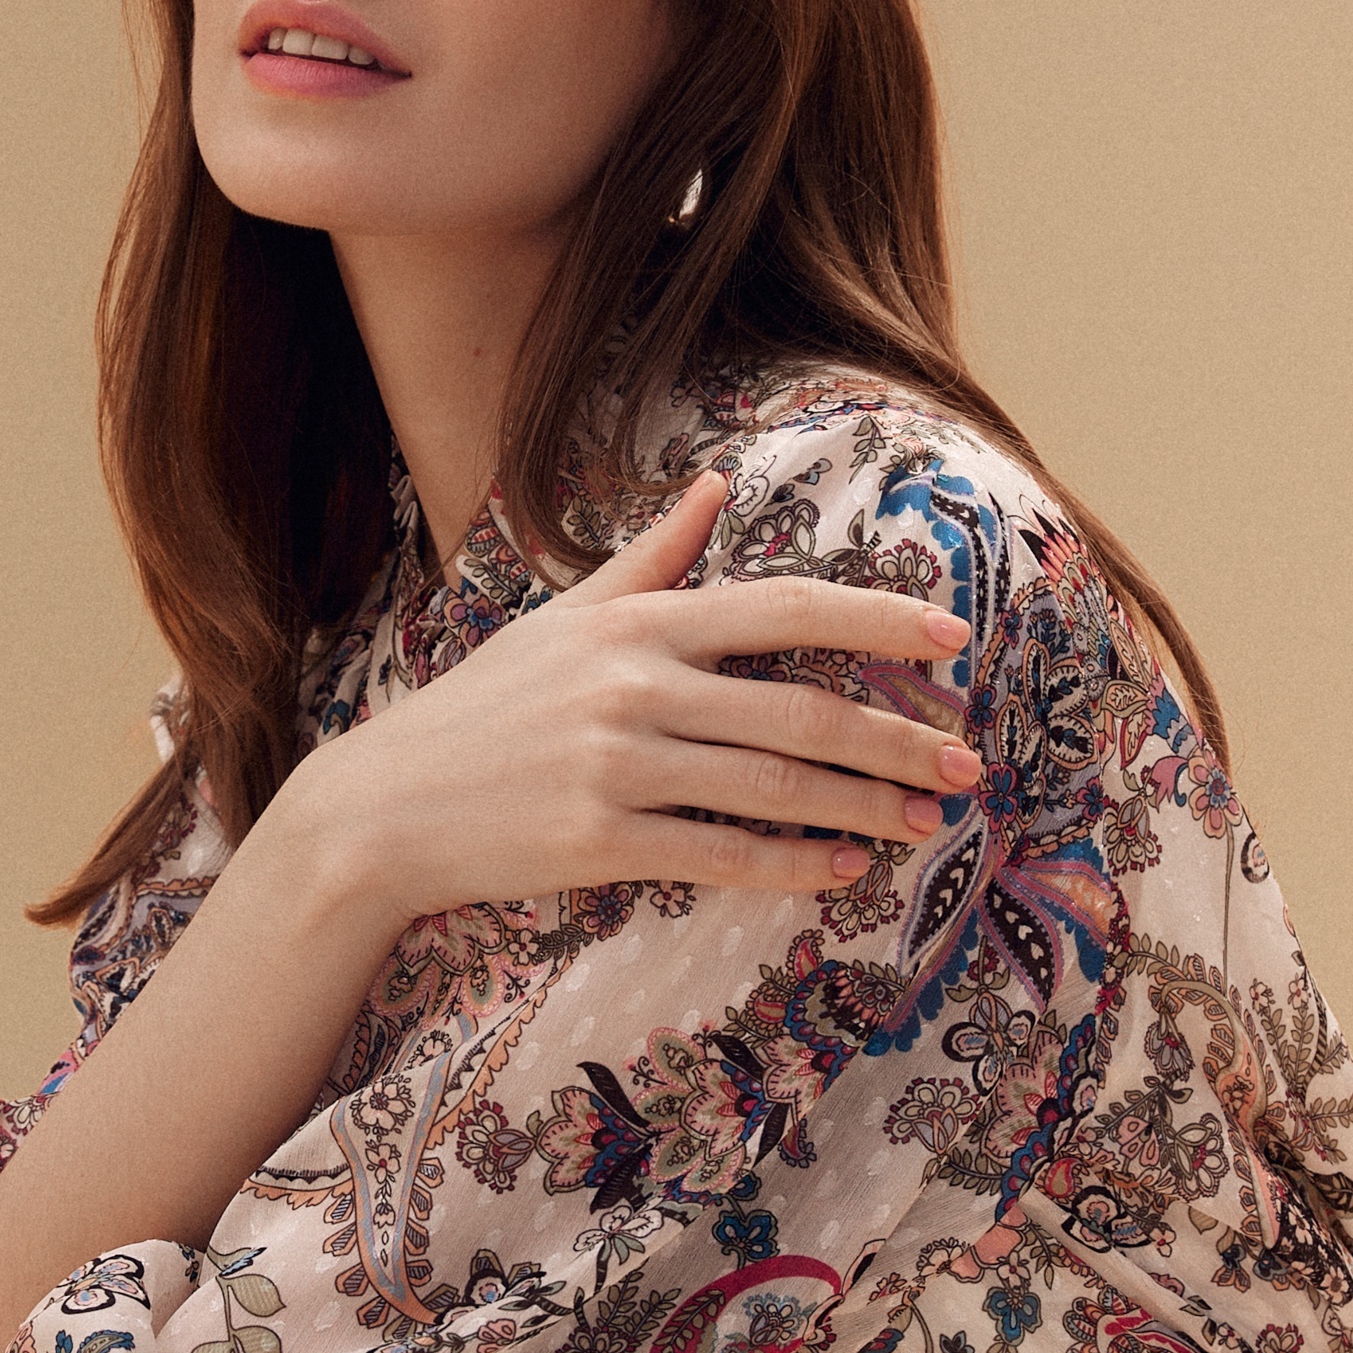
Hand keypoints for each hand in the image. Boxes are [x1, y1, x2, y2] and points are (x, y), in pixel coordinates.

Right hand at [285, 468, 980, 924]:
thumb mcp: (562, 619)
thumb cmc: (483, 708)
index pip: (788, 607)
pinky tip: (844, 867)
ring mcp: (617, 765)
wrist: (385, 804)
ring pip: (776, 784)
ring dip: (866, 805)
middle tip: (967, 762)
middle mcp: (635, 686)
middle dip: (899, 738)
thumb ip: (651, 558)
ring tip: (928, 820)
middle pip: (802, 708)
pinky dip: (793, 862)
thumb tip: (714, 486)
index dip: (880, 619)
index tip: (953, 638)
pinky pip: (723, 853)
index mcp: (638, 622)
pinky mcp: (600, 840)